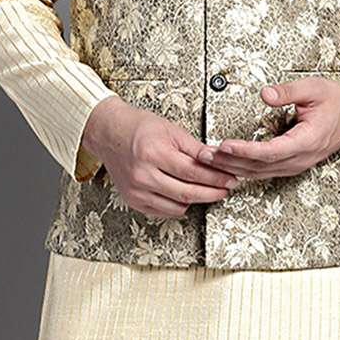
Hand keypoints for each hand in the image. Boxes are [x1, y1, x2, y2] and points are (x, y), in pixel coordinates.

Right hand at [81, 96, 239, 217]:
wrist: (110, 133)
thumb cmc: (138, 127)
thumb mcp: (171, 129)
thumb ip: (194, 148)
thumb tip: (217, 159)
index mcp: (153, 153)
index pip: (192, 172)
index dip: (215, 178)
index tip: (229, 178)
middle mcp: (142, 174)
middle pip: (186, 193)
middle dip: (211, 192)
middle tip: (226, 188)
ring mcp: (136, 190)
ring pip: (176, 207)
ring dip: (197, 201)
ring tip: (209, 191)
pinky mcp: (132, 200)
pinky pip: (162, 211)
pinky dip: (178, 206)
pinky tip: (187, 196)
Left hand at [195, 76, 339, 178]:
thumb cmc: (337, 100)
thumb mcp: (313, 87)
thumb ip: (288, 91)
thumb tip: (264, 94)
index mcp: (307, 141)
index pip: (270, 151)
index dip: (245, 150)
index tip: (225, 145)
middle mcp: (301, 158)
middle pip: (260, 166)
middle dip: (230, 162)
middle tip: (205, 155)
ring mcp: (298, 164)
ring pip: (261, 172)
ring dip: (234, 168)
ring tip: (210, 160)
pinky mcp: (293, 164)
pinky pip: (266, 171)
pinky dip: (245, 169)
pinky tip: (229, 166)